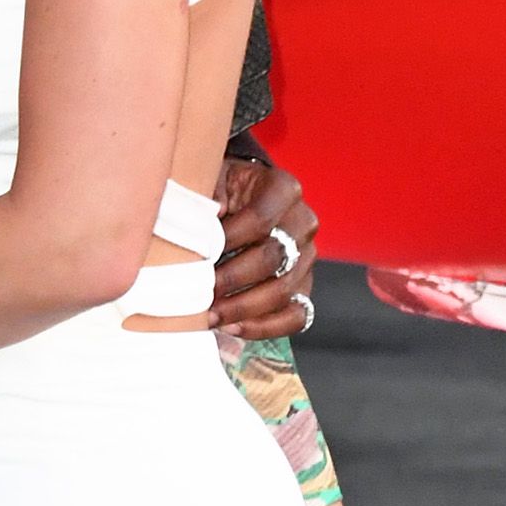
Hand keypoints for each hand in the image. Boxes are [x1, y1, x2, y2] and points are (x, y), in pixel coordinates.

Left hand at [210, 155, 317, 338]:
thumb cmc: (222, 190)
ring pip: (284, 290)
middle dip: (232, 279)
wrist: (239, 200)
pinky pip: (296, 315)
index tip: (198, 254)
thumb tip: (211, 212)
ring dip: (243, 307)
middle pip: (273, 257)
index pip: (260, 218)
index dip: (229, 240)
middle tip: (199, 292)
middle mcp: (303, 222)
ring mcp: (307, 257)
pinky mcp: (304, 286)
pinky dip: (264, 326)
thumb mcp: (213, 178)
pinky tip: (233, 327)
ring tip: (210, 315)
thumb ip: (209, 192)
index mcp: (283, 189)